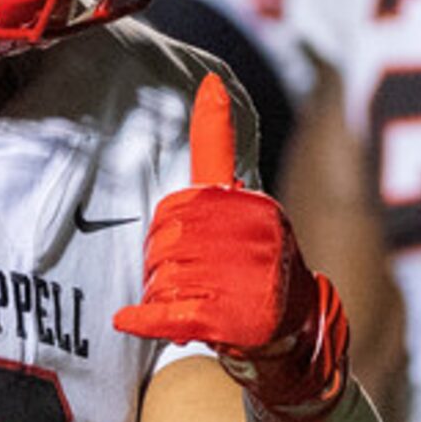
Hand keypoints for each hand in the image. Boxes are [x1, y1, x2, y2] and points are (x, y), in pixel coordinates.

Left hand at [114, 74, 348, 421]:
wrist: (291, 339)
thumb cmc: (255, 273)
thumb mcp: (245, 216)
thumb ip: (219, 165)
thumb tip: (209, 82)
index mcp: (255, 208)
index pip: (202, 185)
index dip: (203, 152)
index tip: (210, 95)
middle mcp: (254, 235)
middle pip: (165, 238)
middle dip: (161, 262)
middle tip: (184, 281)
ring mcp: (242, 276)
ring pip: (163, 277)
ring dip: (162, 295)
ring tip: (190, 303)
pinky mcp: (228, 317)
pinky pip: (166, 313)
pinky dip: (143, 320)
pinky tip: (128, 320)